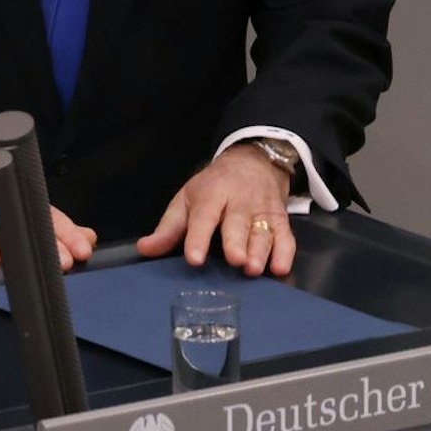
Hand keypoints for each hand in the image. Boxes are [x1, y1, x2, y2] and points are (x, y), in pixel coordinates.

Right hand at [0, 186, 97, 271]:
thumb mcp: (29, 218)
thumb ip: (61, 230)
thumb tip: (89, 239)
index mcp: (24, 210)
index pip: (51, 220)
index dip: (68, 235)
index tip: (83, 249)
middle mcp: (4, 215)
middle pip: (28, 229)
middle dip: (49, 246)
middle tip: (67, 261)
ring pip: (1, 238)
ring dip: (21, 255)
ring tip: (37, 268)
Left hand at [136, 144, 295, 277]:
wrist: (253, 162)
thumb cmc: (214, 187)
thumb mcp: (187, 199)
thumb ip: (169, 228)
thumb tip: (144, 249)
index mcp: (211, 194)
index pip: (204, 216)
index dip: (199, 238)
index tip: (194, 258)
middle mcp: (239, 202)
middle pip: (237, 223)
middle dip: (236, 242)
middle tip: (235, 261)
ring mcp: (262, 211)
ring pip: (263, 232)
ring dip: (260, 251)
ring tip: (253, 269)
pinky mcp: (280, 220)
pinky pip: (286, 237)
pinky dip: (285, 253)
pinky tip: (280, 268)